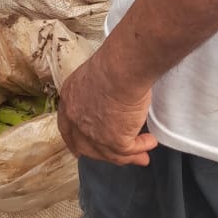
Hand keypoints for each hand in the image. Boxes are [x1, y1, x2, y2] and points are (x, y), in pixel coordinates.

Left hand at [57, 48, 158, 166]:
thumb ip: (97, 90)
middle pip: (85, 145)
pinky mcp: (114, 141)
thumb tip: (111, 95)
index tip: (79, 147)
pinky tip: (150, 142)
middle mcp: (77, 119)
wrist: (122, 68)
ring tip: (141, 155)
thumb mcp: (96, 73)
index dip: (74, 139)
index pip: (67, 126)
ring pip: (110, 153)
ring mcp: (94, 134)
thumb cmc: (114, 61)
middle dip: (101, 153)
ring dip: (128, 155)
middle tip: (115, 155)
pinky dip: (142, 147)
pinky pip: (130, 150)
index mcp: (70, 98)